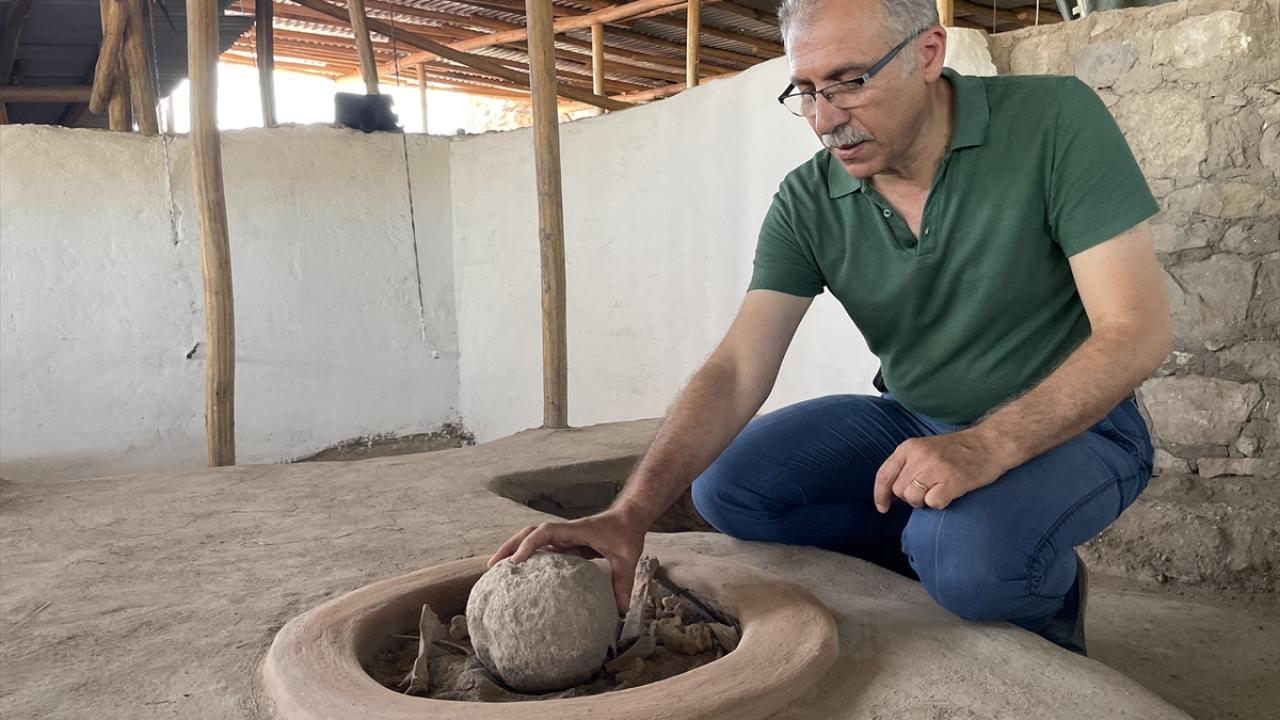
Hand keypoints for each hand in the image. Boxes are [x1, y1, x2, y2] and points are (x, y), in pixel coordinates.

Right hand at [487, 502, 648, 610]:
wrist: (628, 519)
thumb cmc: (626, 534)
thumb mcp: (628, 557)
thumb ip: (624, 581)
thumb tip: (621, 610)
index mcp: (575, 530)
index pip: (545, 532)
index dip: (529, 544)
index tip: (517, 561)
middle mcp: (564, 533)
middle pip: (529, 534)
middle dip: (509, 547)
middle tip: (492, 566)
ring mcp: (563, 539)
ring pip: (531, 540)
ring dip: (513, 551)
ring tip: (496, 571)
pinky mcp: (565, 546)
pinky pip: (541, 551)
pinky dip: (528, 559)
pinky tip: (520, 576)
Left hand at [873, 429, 1014, 512]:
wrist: (989, 444)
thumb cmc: (957, 450)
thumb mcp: (925, 449)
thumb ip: (907, 466)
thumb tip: (890, 494)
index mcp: (909, 447)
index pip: (884, 475)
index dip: (880, 495)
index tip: (883, 507)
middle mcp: (919, 456)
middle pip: (899, 490)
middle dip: (910, 497)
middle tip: (929, 489)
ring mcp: (935, 468)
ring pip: (913, 499)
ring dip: (925, 501)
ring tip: (939, 489)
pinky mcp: (951, 481)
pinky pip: (933, 504)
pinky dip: (941, 503)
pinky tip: (951, 491)